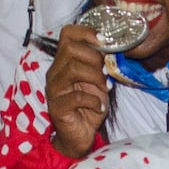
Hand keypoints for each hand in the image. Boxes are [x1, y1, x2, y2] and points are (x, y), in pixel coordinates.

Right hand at [44, 18, 110, 158]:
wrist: (80, 136)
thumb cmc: (89, 107)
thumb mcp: (99, 81)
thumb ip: (102, 65)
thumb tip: (115, 51)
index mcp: (64, 62)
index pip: (67, 34)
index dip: (86, 32)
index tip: (105, 41)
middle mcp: (55, 72)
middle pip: (70, 48)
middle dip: (95, 58)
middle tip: (106, 72)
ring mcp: (53, 90)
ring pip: (73, 69)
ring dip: (95, 77)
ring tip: (105, 88)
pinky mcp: (57, 107)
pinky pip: (77, 97)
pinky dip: (94, 101)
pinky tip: (99, 107)